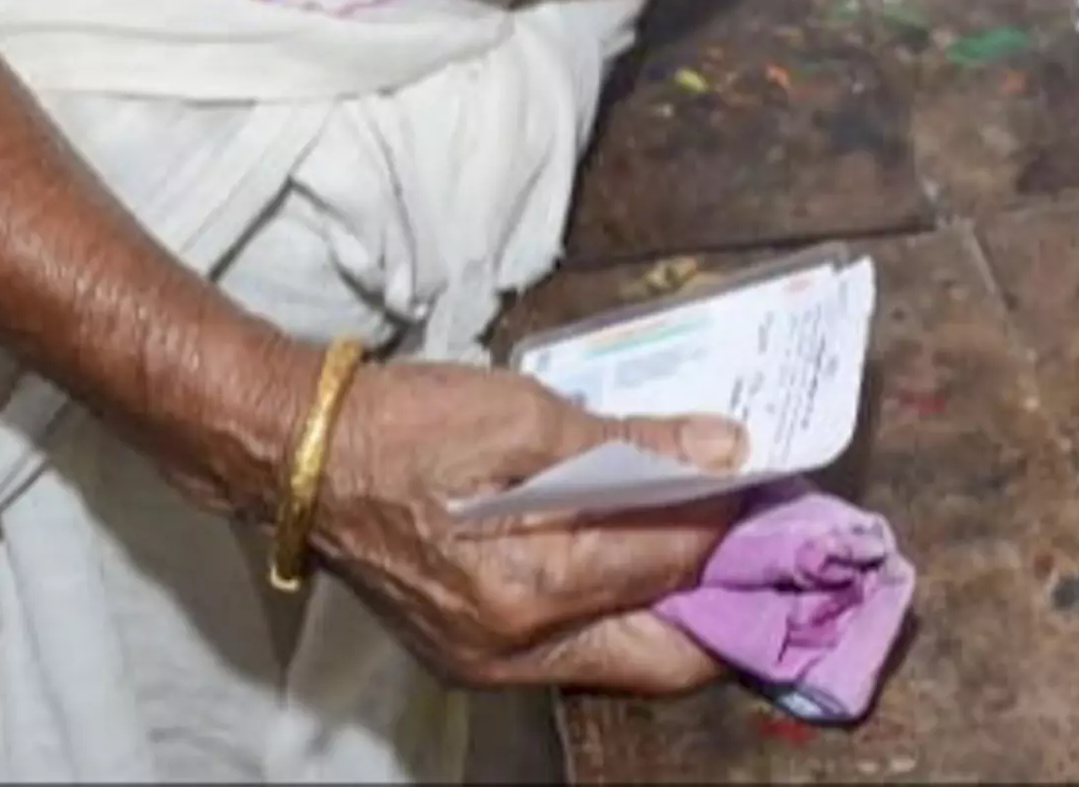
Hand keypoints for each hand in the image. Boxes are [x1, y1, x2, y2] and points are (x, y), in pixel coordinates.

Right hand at [297, 357, 749, 693]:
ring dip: (681, 610)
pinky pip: (580, 648)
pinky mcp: (476, 653)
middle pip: (660, 657)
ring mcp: (490, 662)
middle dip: (727, 606)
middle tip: (771, 548)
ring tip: (723, 548)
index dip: (729, 523)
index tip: (773, 484)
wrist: (306, 456)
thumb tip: (726, 449)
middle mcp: (512, 649)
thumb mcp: (526, 415)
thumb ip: (633, 443)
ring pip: (623, 658)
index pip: (668, 566)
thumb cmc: (412, 426)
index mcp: (526, 589)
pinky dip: (627, 610)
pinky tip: (653, 558)